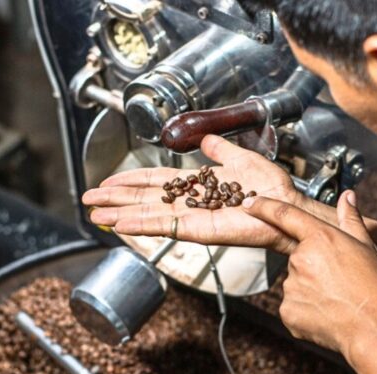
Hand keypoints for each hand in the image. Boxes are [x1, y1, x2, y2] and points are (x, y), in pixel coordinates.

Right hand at [83, 135, 312, 252]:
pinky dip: (142, 225)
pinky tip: (121, 223)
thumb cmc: (271, 186)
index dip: (130, 181)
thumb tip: (206, 140)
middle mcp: (190, 203)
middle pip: (144, 199)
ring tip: (95, 214)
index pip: (155, 183)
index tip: (107, 182)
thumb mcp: (240, 158)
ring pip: (149, 215)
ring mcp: (192, 218)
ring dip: (120, 213)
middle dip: (116, 199)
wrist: (287, 203)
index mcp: (197, 186)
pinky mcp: (200, 230)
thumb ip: (220, 150)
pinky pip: (167, 227)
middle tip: (89, 199)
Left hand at [242, 190, 376, 357]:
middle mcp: (300, 259)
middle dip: (314, 267)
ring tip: (337, 299)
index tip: (249, 203)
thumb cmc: (376, 288)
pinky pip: (293, 306)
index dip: (264, 207)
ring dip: (311, 289)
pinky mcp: (287, 311)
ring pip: (296, 284)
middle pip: (298, 258)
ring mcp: (291, 287)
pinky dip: (307, 310)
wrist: (376, 329)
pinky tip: (327, 313)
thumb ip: (351, 219)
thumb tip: (348, 197)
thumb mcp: (368, 247)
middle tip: (339, 280)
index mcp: (320, 238)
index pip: (284, 215)